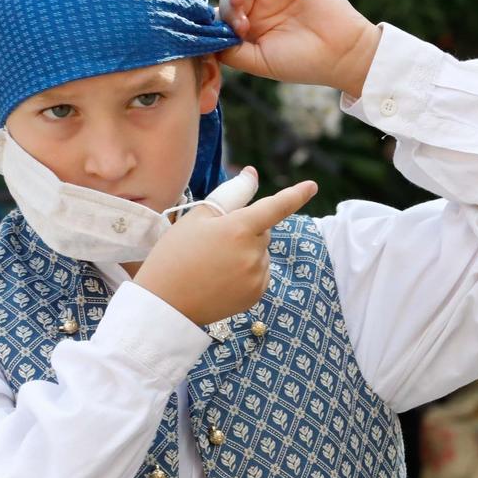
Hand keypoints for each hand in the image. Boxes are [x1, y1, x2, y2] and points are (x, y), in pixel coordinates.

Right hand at [135, 172, 318, 324]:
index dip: (296, 195)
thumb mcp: (197, 217)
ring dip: (246, 252)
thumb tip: (252, 175)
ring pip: (261, 253)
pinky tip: (221, 278)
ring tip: (213, 264)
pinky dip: (247, 272)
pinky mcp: (256, 294)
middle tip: (213, 242)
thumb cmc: (176, 253)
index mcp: (239, 228)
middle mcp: (254, 253)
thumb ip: (231, 194)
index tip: (312, 186)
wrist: (165, 303)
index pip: (276, 207)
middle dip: (247, 230)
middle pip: (263, 231)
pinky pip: (260, 273)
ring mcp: (257, 276)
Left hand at [218, 0, 381, 97]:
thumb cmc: (302, 63)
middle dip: (230, 4)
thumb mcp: (260, 62)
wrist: (341, 55)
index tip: (234, 35)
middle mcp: (263, 4)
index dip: (223, 20)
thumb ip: (232, 52)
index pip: (225, 12)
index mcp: (252, 25)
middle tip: (241, 22)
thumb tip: (208, 38)